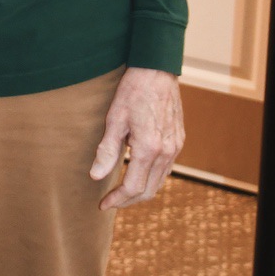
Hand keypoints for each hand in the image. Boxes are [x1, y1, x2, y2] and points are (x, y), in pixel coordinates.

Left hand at [90, 67, 183, 210]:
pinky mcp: (178, 140)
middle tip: (110, 202)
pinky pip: (166, 168)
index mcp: (149, 148)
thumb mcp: (114, 120)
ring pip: (160, 181)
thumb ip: (107, 150)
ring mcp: (175, 146)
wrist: (157, 71)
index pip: (133, 187)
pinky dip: (152, 178)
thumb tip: (96, 176)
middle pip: (149, 190)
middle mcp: (166, 151)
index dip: (117, 200)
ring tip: (122, 192)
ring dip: (141, 191)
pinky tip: (138, 174)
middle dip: (128, 200)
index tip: (103, 205)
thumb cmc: (133, 92)